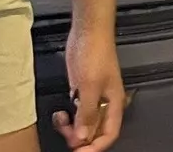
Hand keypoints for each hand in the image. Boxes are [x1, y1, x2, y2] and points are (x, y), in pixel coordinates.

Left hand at [53, 23, 125, 149]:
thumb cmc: (94, 55)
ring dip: (72, 129)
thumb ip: (87, 113)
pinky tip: (59, 114)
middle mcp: (104, 104)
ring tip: (60, 121)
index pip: (109, 134)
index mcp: (113, 103)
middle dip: (81, 138)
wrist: (88, 32)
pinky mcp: (81, 92)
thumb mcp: (90, 85)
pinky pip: (76, 114)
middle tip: (65, 136)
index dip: (96, 147)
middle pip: (95, 132)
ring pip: (84, 124)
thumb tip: (83, 138)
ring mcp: (92, 98)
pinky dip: (67, 119)